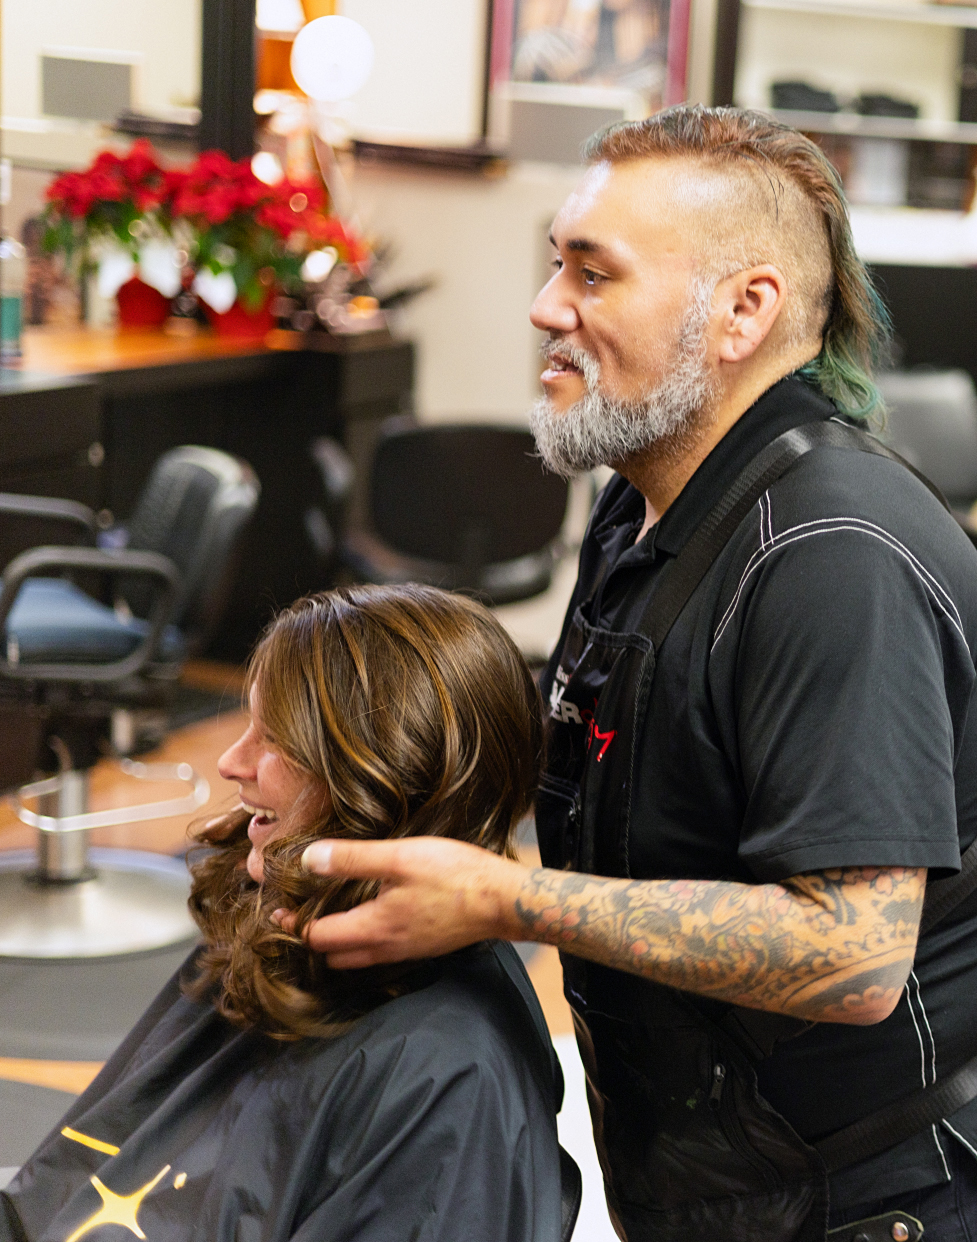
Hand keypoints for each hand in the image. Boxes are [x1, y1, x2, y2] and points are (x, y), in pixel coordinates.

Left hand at [275, 837, 530, 967]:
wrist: (504, 900)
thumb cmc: (454, 875)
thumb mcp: (400, 857)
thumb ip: (353, 859)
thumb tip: (308, 860)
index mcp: (374, 928)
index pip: (319, 938)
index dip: (295, 925)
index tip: (276, 911)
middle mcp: (386, 948)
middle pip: (335, 956)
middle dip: (313, 940)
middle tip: (299, 915)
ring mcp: (407, 951)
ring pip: (358, 959)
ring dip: (338, 945)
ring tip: (329, 918)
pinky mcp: (424, 946)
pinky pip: (381, 953)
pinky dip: (364, 943)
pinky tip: (371, 918)